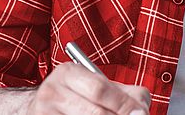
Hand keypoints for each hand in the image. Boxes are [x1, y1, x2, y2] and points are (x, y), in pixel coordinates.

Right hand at [26, 62, 150, 114]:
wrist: (45, 107)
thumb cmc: (79, 96)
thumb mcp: (98, 86)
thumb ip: (124, 93)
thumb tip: (140, 111)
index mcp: (68, 73)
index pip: (99, 89)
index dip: (123, 104)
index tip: (140, 113)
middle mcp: (51, 92)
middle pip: (95, 113)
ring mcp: (44, 113)